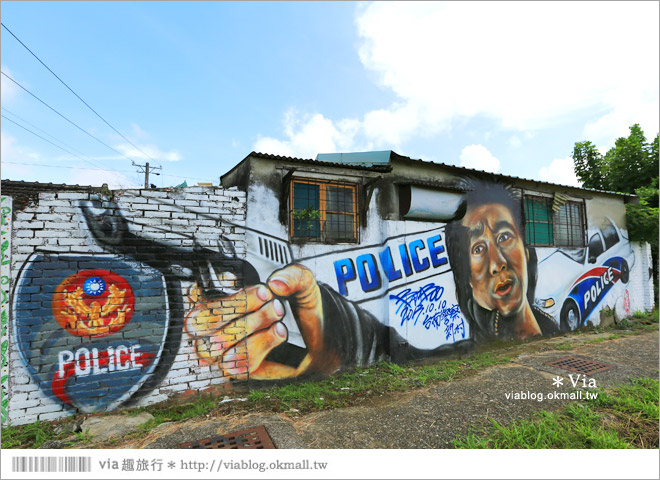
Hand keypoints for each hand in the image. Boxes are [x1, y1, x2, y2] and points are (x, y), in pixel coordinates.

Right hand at [184, 265, 332, 379]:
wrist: (321, 339)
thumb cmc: (301, 310)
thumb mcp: (302, 285)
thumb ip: (293, 276)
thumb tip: (276, 282)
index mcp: (224, 299)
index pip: (194, 295)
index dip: (205, 290)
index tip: (236, 281)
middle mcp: (218, 326)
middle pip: (198, 321)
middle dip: (235, 306)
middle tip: (267, 297)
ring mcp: (226, 351)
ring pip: (216, 344)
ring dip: (249, 326)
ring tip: (277, 314)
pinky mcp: (240, 369)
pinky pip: (236, 363)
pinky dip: (259, 345)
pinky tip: (278, 332)